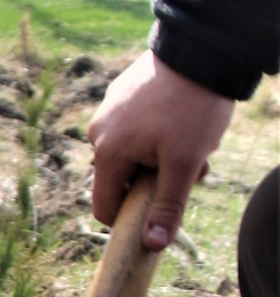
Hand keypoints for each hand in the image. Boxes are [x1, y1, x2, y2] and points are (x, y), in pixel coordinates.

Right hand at [88, 51, 233, 249]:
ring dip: (158, 156)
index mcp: (107, 153)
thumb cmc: (192, 109)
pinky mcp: (120, 94)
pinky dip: (155, 133)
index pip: (104, 206)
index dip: (130, 218)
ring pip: (131, 153)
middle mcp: (98, 132)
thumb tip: (152, 245)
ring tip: (187, 137)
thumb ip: (167, 207)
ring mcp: (107, 110)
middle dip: (153, 181)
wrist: (199, 51)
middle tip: (188, 165)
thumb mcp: (184, 164)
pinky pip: (133, 128)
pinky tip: (179, 116)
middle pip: (121, 179)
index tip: (160, 209)